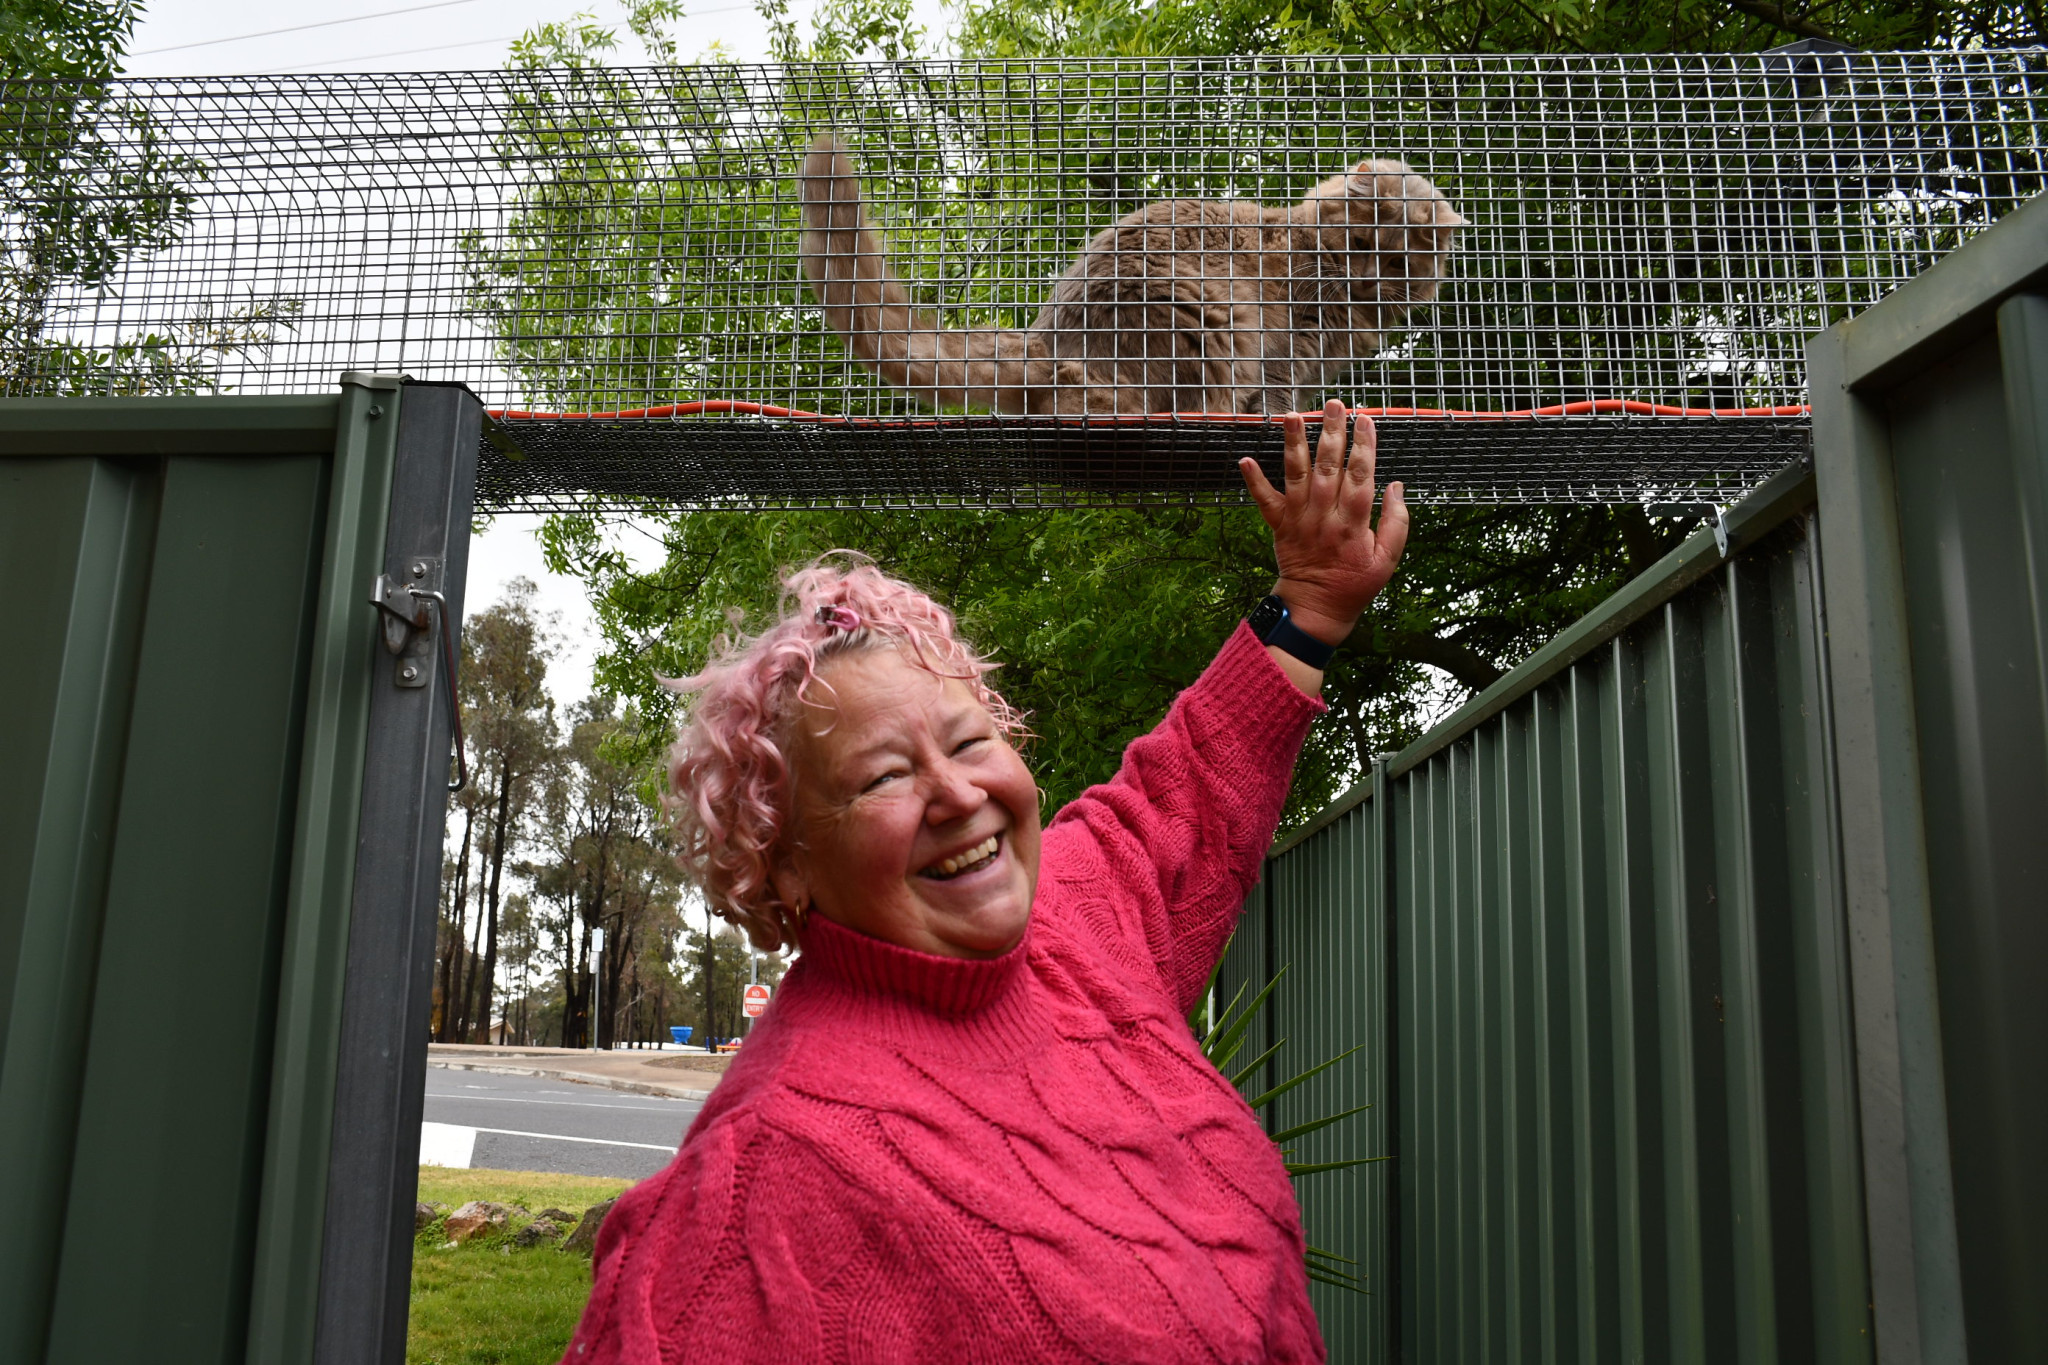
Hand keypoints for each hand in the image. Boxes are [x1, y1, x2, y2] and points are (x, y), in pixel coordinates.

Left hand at [1238, 400, 1409, 646]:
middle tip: (1333, 404)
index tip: (1366, 419)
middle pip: (1328, 468)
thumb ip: (1396, 522)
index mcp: (1352, 525)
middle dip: (1331, 433)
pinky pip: (1264, 501)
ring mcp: (1298, 520)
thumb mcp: (1387, 560)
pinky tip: (1246, 459)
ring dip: (1294, 444)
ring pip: (1296, 476)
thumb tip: (1396, 486)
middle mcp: (1323, 517)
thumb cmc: (1354, 583)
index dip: (1364, 447)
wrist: (1315, 609)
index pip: (1360, 477)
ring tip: (1292, 416)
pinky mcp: (1279, 525)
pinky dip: (1254, 481)